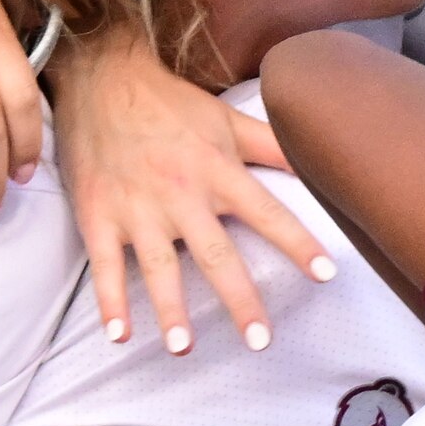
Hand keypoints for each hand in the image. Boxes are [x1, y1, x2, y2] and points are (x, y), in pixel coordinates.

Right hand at [49, 35, 336, 355]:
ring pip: (157, 267)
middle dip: (238, 298)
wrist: (101, 77)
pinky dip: (109, 301)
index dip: (297, 243)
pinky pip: (104, 265)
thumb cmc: (171, 104)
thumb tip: (320, 161)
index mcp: (216, 170)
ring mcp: (136, 208)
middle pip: (215, 253)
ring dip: (169, 309)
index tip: (325, 275)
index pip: (267, 212)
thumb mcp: (226, 120)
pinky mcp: (99, 215)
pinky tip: (118, 335)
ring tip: (183, 348)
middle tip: (259, 340)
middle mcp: (180, 193)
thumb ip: (273, 146)